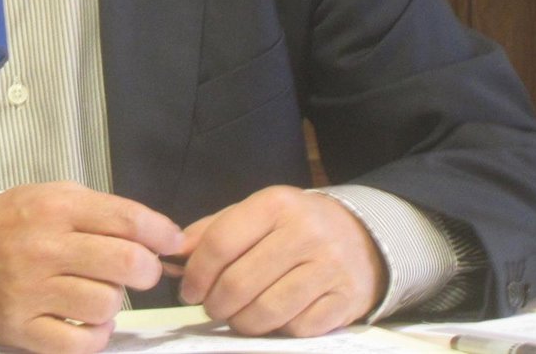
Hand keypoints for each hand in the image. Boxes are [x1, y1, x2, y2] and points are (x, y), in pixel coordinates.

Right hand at [0, 181, 184, 353]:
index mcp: (56, 207)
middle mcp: (45, 247)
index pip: (126, 219)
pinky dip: (96, 336)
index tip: (172, 243)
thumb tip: (158, 235)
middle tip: (143, 271)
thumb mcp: (55, 196)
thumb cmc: (17, 222)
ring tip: (99, 292)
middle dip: (148, 270)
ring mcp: (32, 291)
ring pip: (107, 305)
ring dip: (114, 302)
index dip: (161, 232)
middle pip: (125, 263)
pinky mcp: (22, 328)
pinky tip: (86, 321)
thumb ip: (103, 212)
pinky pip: (82, 343)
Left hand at [176, 185, 386, 336]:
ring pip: (268, 311)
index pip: (221, 242)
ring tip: (236, 317)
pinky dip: (278, 332)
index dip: (197, 273)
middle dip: (215, 304)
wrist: (361, 237)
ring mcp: (329, 268)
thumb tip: (174, 254)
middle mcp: (305, 233)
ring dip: (242, 322)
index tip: (188, 290)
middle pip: (240, 282)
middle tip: (211, 307)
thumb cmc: (293, 226)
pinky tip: (273, 320)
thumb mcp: (255, 214)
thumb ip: (214, 231)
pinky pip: (298, 329)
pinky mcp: (346, 301)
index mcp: (275, 204)